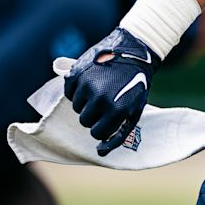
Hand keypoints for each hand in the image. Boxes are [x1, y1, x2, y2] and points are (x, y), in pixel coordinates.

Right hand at [64, 27, 161, 154]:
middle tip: (106, 101)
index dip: (102, 127)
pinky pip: (68, 92)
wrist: (134, 51)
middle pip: (85, 121)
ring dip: (86, 102)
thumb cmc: (136, 84)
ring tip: (101, 88)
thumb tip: (100, 153)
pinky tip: (91, 80)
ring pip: (76, 107)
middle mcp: (100, 98)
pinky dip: (77, 89)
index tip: (108, 118)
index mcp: (117, 110)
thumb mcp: (134, 110)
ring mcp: (87, 84)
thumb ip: (120, 134)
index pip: (96, 133)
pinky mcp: (76, 73)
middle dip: (94, 115)